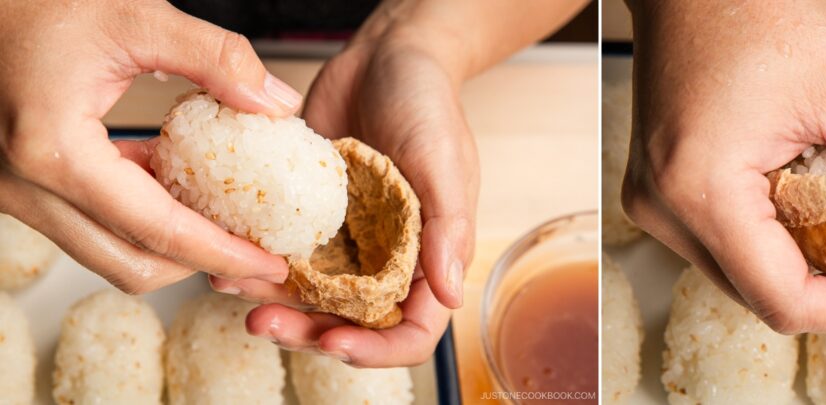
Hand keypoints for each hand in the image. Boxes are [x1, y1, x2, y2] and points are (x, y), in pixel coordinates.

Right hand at [0, 0, 296, 293]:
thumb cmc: (35, 1)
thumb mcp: (135, 16)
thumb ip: (214, 57)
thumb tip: (276, 102)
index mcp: (52, 150)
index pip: (156, 230)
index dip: (222, 252)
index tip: (269, 264)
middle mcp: (25, 185)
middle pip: (129, 262)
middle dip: (202, 265)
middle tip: (259, 257)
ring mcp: (15, 190)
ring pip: (107, 249)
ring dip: (171, 244)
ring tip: (231, 226)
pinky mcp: (20, 183)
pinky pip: (88, 221)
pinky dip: (139, 216)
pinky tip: (181, 188)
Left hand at [209, 0, 585, 367]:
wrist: (385, 57)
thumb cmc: (428, 103)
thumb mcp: (444, 162)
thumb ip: (448, 229)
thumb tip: (451, 293)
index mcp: (427, 260)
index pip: (408, 331)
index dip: (375, 349)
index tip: (335, 341)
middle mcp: (384, 260)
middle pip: (348, 324)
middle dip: (305, 332)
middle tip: (264, 323)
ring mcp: (344, 242)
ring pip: (304, 296)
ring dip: (268, 299)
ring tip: (230, 284)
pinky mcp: (307, 217)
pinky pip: (278, 252)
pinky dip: (251, 258)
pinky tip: (222, 251)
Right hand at [622, 0, 825, 334]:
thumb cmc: (748, 9)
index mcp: (702, 190)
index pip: (784, 298)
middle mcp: (665, 209)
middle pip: (761, 295)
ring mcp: (655, 203)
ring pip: (742, 276)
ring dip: (806, 272)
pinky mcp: (660, 191)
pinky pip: (725, 244)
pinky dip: (777, 244)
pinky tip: (820, 222)